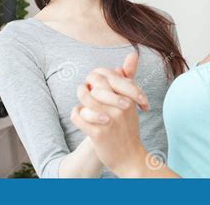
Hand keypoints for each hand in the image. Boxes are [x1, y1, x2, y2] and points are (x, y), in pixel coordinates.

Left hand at [70, 52, 148, 175]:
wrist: (130, 157)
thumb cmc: (127, 125)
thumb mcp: (131, 100)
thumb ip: (128, 77)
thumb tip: (132, 53)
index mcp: (128, 96)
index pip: (105, 75)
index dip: (95, 79)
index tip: (96, 87)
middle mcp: (121, 106)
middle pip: (94, 84)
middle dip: (86, 87)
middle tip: (87, 94)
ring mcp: (110, 119)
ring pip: (84, 98)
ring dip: (80, 101)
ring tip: (84, 106)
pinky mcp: (99, 133)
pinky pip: (78, 116)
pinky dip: (76, 116)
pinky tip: (81, 119)